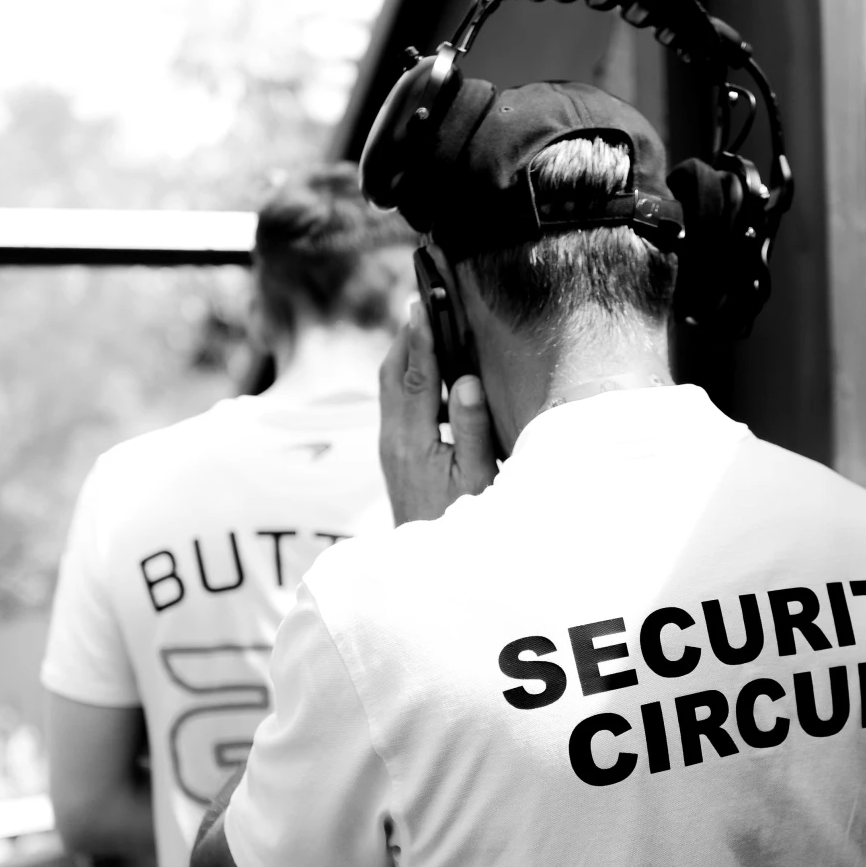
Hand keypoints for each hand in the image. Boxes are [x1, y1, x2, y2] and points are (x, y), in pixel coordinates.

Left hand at [378, 296, 497, 524]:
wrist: (427, 564)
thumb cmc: (461, 522)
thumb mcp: (477, 479)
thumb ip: (472, 429)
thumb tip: (467, 382)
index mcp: (411, 441)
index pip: (416, 376)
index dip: (421, 336)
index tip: (423, 303)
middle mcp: (392, 439)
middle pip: (392, 373)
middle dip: (407, 336)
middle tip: (424, 301)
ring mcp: (389, 447)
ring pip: (391, 387)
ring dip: (408, 354)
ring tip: (429, 326)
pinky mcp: (394, 454)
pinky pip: (397, 403)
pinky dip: (412, 378)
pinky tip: (435, 374)